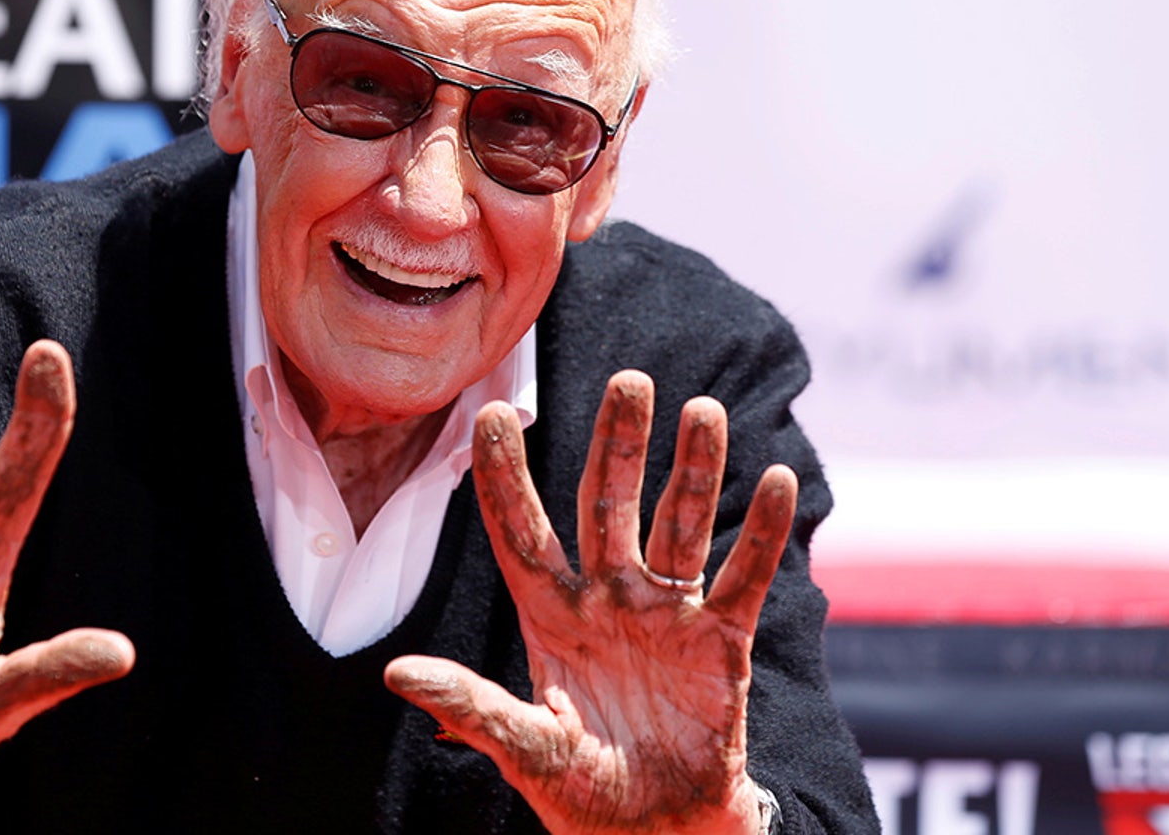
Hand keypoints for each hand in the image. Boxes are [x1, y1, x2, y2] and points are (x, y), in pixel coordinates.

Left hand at [386, 372, 795, 834]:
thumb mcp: (525, 749)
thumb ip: (471, 708)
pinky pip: (742, 577)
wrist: (658, 834)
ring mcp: (665, 614)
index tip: (492, 413)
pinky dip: (760, 533)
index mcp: (549, 616)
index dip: (504, 475)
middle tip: (629, 379)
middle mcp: (606, 598)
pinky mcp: (719, 641)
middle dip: (619, 443)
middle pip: (609, 505)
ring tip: (703, 410)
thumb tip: (396, 674)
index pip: (521, 531)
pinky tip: (772, 480)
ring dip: (694, 470)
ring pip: (679, 526)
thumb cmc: (583, 796)